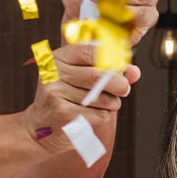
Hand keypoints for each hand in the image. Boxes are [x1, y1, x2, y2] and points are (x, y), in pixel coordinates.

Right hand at [22, 43, 136, 154]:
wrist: (41, 126)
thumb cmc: (66, 98)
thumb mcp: (80, 79)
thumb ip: (109, 71)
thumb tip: (134, 72)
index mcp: (58, 58)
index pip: (90, 51)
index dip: (111, 59)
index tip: (121, 67)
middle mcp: (54, 74)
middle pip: (98, 76)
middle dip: (119, 83)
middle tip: (124, 88)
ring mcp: (56, 94)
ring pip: (102, 98)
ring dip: (112, 103)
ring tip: (104, 105)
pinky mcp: (63, 115)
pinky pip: (99, 114)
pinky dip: (103, 116)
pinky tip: (92, 116)